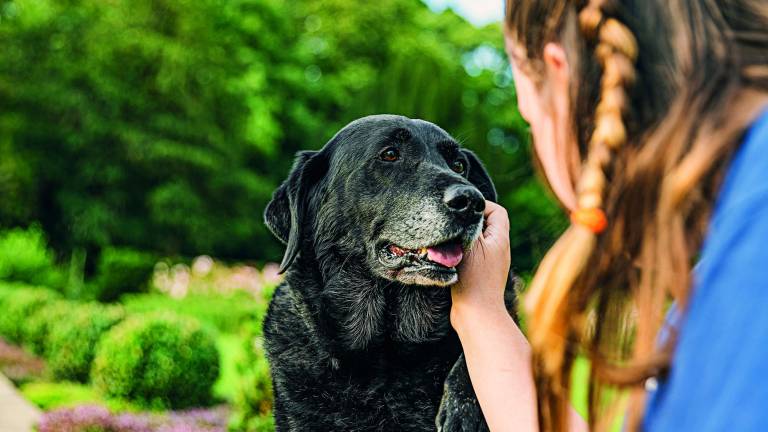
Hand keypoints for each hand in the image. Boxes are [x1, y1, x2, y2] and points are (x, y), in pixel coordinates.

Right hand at [452, 200, 510, 327]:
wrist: (476, 315)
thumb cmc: (474, 279)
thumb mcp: (470, 244)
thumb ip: (470, 224)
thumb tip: (466, 209)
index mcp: (500, 239)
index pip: (497, 211)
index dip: (481, 205)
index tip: (462, 210)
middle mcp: (499, 249)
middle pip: (487, 225)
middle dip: (469, 222)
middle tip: (453, 224)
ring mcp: (491, 263)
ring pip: (477, 240)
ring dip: (463, 238)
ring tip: (449, 242)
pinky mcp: (481, 275)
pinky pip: (472, 256)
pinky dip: (461, 253)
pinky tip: (449, 258)